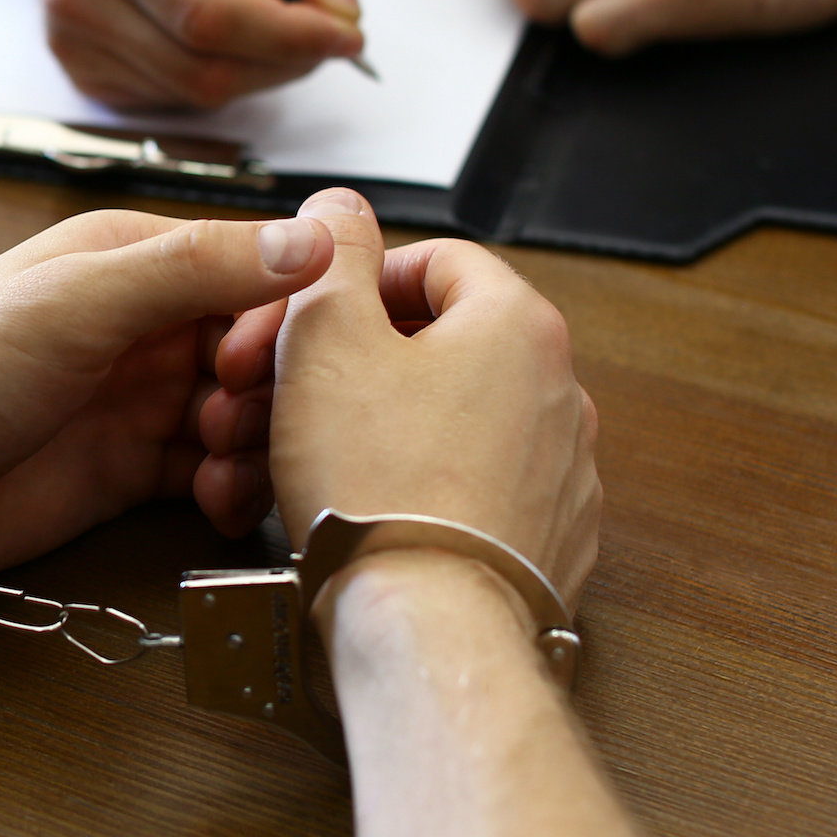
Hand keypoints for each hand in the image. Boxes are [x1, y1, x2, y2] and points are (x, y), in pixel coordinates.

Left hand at [0, 209, 335, 577]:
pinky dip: (230, 491)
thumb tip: (310, 238)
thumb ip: (194, 267)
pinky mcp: (131, 472)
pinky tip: (215, 503)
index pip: (254, 271)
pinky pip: (213, 476)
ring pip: (246, 417)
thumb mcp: (80, 299)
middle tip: (228, 422)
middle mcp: (146, 326)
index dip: (277, 319)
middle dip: (269, 391)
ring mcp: (140, 401)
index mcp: (136, 259)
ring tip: (218, 466)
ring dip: (255, 445)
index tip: (255, 362)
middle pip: (260, 351)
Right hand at [29, 0, 365, 109]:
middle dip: (283, 58)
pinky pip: (176, 101)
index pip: (208, 14)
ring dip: (256, 68)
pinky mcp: (84, 74)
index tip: (346, 33)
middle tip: (321, 28)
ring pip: (198, 94)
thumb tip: (343, 18)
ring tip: (260, 13)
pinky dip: (218, 74)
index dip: (287, 34)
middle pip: (207, 70)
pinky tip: (212, 30)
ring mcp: (73, 43)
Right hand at [209, 189, 600, 605]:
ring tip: (294, 465)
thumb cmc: (379, 487)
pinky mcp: (546, 546)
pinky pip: (466, 497)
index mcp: (518, 327)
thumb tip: (342, 209)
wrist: (424, 627)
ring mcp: (559, 477)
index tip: (308, 319)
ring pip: (442, 429)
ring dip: (364, 433)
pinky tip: (355, 516)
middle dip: (341, 370)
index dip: (355, 284)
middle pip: (435, 351)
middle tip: (277, 396)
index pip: (437, 263)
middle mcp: (559, 395)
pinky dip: (410, 495)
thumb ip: (332, 258)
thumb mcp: (327, 339)